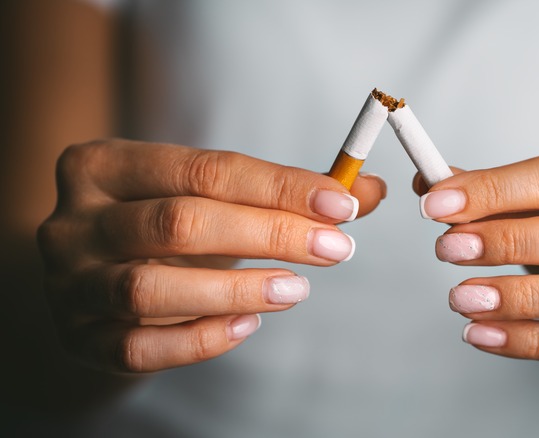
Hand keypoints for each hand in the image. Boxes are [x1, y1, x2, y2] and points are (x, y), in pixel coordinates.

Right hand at [37, 139, 384, 371]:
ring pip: (149, 288)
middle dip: (269, 234)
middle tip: (335, 248)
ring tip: (298, 290)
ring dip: (236, 289)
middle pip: (179, 222)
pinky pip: (138, 348)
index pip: (204, 169)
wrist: (97, 276)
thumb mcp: (214, 197)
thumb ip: (287, 193)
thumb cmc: (167, 226)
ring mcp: (68, 284)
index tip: (340, 204)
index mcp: (103, 165)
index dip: (279, 187)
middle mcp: (73, 222)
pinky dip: (200, 339)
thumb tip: (367, 190)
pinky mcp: (79, 338)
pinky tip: (249, 324)